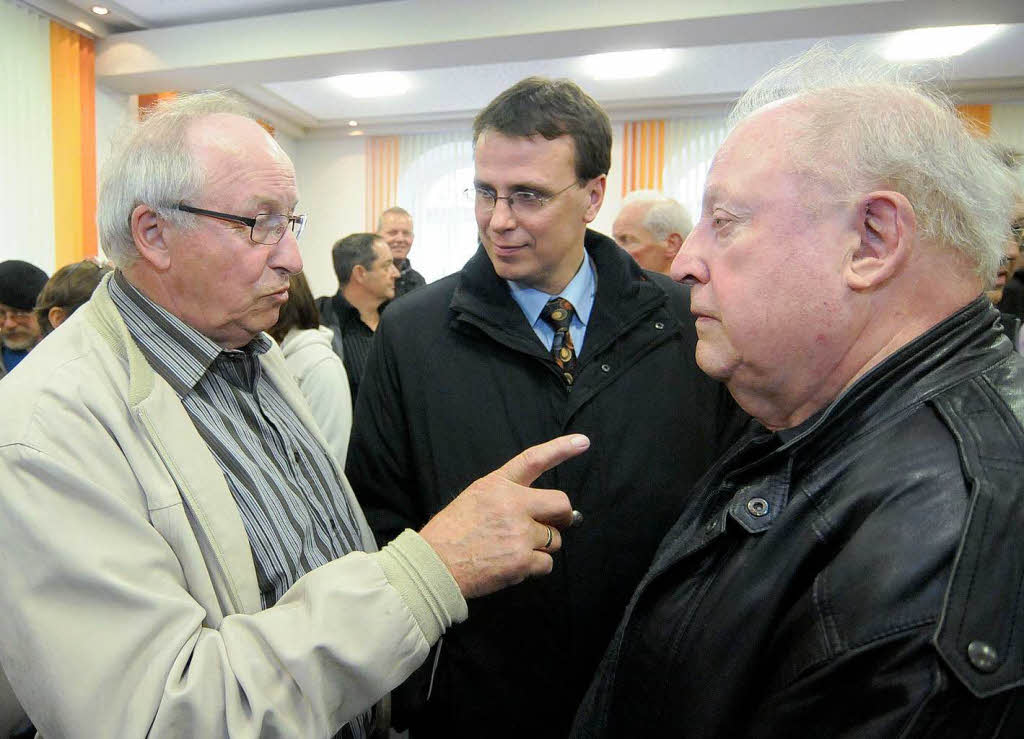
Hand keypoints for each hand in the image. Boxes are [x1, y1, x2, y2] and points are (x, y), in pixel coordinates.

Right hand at [419, 434, 589, 598]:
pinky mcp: (521, 560)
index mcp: (498, 485)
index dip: (561, 449)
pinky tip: (512, 565)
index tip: (583, 441)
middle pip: (561, 505)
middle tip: (552, 525)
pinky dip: (534, 568)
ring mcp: (519, 533)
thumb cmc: (452, 532)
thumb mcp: (475, 497)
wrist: (434, 564)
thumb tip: (546, 511)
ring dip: (541, 546)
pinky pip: (546, 564)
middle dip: (561, 517)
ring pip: (555, 539)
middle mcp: (513, 505)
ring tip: (513, 549)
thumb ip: (509, 497)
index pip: (534, 460)